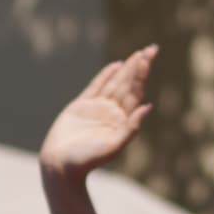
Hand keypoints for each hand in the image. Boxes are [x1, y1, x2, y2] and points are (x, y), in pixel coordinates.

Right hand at [39, 45, 157, 180]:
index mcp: (122, 121)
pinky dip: (105, 75)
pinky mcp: (81, 106)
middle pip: (128, 84)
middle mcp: (112, 112)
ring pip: (114, 83)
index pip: (135, 93)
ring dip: (126, 68)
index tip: (148, 59)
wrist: (61, 165)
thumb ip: (131, 127)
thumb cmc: (88, 160)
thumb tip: (149, 106)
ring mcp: (97, 108)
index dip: (141, 75)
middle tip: (152, 48)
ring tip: (138, 54)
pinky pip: (96, 86)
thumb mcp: (114, 145)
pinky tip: (116, 65)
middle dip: (139, 67)